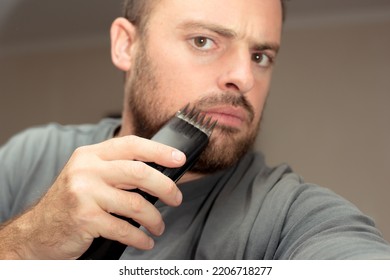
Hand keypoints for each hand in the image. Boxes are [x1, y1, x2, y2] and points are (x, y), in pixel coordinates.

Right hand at [0, 135, 184, 258]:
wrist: (37, 230)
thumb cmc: (70, 202)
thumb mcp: (89, 176)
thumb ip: (117, 170)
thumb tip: (158, 172)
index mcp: (91, 155)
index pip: (132, 145)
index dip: (159, 150)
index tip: (179, 159)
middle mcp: (87, 169)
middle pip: (139, 172)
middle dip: (166, 186)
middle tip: (176, 198)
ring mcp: (84, 193)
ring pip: (135, 203)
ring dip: (154, 219)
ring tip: (158, 227)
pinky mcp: (84, 218)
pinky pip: (124, 229)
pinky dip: (139, 238)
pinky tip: (144, 241)